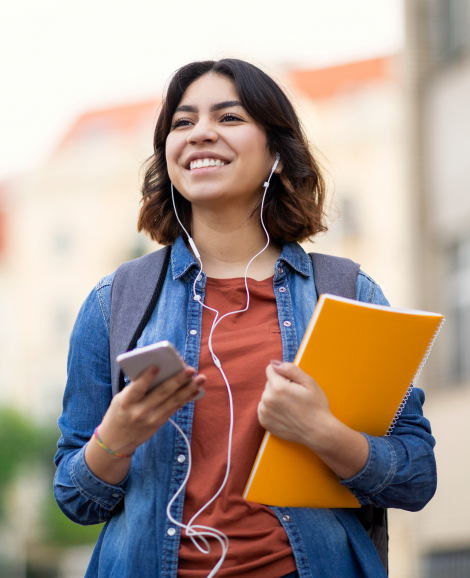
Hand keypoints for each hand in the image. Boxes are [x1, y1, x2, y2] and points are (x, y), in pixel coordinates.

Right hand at [85, 365, 204, 484]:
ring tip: (201, 379)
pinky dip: (186, 398)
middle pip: (161, 393)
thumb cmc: (119, 412)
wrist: (115, 441)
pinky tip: (196, 390)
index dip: (146, 378)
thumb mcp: (120, 399)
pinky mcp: (159, 423)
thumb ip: (136, 388)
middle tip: (190, 369)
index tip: (157, 366)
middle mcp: (139, 411)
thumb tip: (160, 371)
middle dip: (177, 380)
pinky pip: (175, 408)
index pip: (137, 388)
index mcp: (125, 402)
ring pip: (173, 401)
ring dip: (189, 389)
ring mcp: (151, 419)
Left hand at [258, 360, 368, 478]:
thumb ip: (290, 369)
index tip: (292, 383)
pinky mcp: (264, 422)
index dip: (283, 374)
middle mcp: (267, 399)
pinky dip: (272, 409)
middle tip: (295, 396)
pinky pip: (263, 408)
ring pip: (266, 396)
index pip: (270, 369)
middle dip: (279, 385)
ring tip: (291, 406)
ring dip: (275, 397)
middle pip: (269, 383)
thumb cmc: (316, 406)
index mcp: (278, 387)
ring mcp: (264, 412)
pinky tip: (285, 413)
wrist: (318, 432)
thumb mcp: (309, 382)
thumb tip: (274, 363)